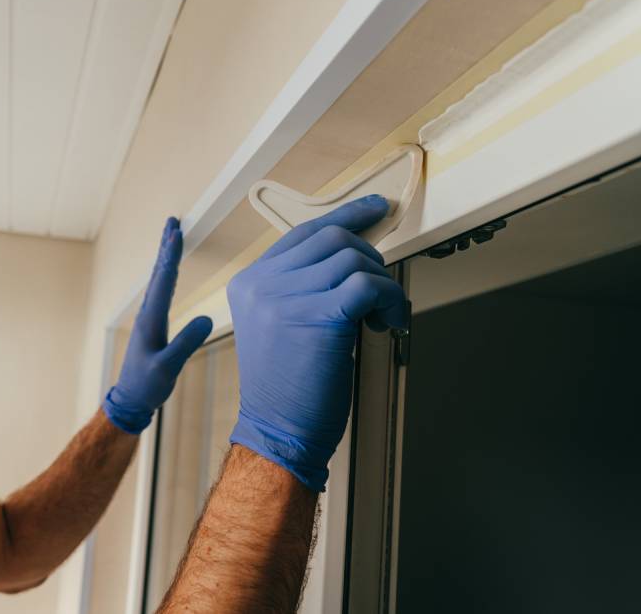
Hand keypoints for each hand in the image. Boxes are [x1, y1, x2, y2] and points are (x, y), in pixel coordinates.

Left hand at [102, 217, 213, 433]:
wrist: (131, 399)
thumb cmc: (147, 385)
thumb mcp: (169, 367)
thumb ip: (186, 343)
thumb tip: (207, 317)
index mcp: (151, 319)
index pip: (163, 280)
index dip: (171, 255)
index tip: (177, 232)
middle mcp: (148, 314)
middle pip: (159, 273)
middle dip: (166, 246)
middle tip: (172, 221)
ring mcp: (149, 318)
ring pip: (159, 280)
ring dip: (166, 256)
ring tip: (172, 236)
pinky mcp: (153, 325)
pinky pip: (161, 291)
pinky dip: (166, 274)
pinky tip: (169, 270)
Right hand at [227, 195, 407, 490]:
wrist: (278, 430)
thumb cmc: (287, 386)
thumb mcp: (279, 324)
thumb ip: (302, 286)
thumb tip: (355, 254)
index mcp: (250, 282)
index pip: (304, 233)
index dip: (347, 216)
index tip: (376, 209)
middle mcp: (263, 283)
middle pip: (333, 239)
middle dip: (370, 259)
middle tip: (379, 293)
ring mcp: (286, 297)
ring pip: (355, 260)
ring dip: (382, 285)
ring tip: (382, 316)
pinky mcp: (318, 315)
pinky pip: (369, 286)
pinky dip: (391, 300)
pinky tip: (389, 323)